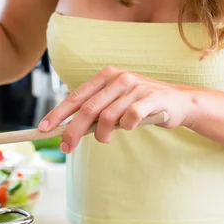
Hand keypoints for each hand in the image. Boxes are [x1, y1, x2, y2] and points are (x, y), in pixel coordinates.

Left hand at [38, 67, 194, 152]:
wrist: (179, 102)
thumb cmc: (141, 105)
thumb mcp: (115, 103)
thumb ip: (95, 111)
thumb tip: (67, 129)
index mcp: (106, 76)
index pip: (76, 96)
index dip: (58, 113)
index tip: (44, 128)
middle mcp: (119, 78)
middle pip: (87, 108)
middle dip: (73, 130)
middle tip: (66, 147)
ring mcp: (136, 87)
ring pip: (107, 116)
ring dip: (102, 134)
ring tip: (104, 140)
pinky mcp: (152, 98)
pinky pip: (130, 118)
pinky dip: (126, 127)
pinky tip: (129, 128)